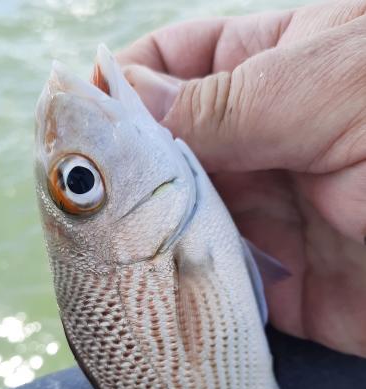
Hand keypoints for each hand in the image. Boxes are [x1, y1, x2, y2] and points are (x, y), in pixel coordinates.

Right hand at [117, 1, 365, 357]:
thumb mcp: (336, 81)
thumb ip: (230, 99)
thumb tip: (130, 102)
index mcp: (279, 70)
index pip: (177, 65)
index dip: (123, 84)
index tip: (76, 118)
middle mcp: (268, 145)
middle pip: (170, 153)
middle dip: (127, 174)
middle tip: (82, 201)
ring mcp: (274, 219)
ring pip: (183, 225)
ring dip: (149, 241)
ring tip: (109, 256)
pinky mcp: (285, 290)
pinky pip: (218, 291)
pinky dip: (186, 297)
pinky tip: (156, 301)